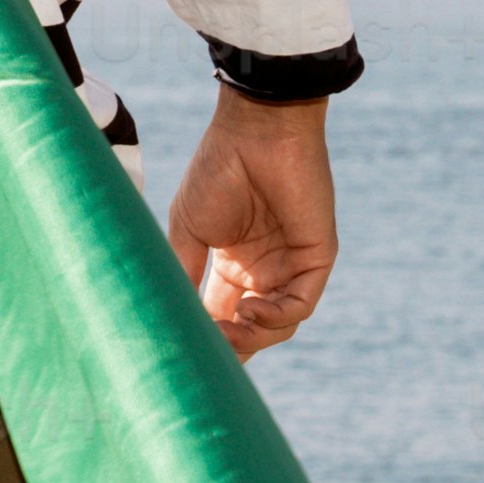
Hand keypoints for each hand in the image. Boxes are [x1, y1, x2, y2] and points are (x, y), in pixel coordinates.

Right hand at [161, 92, 337, 352]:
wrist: (254, 130)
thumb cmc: (218, 171)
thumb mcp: (188, 231)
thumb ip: (183, 274)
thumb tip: (167, 319)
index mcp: (234, 265)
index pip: (222, 318)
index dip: (206, 340)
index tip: (179, 352)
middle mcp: (265, 270)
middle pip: (252, 330)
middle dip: (229, 348)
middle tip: (203, 352)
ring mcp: (292, 265)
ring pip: (278, 325)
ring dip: (250, 337)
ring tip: (223, 332)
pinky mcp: (316, 257)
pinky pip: (301, 304)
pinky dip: (275, 317)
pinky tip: (247, 310)